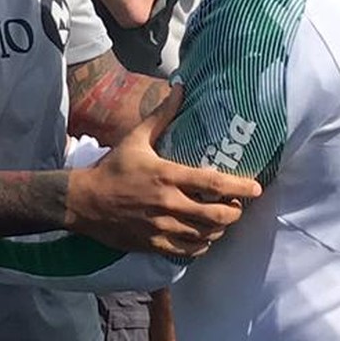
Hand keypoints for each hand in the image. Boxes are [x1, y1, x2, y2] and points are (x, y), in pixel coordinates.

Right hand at [65, 86, 262, 256]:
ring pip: (205, 235)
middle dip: (234, 212)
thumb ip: (162, 116)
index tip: (256, 188)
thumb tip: (180, 88)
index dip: (239, 187)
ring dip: (220, 230)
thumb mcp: (136, 139)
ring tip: (223, 221)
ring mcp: (161, 227)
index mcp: (167, 176)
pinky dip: (201, 246)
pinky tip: (203, 238)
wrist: (83, 202)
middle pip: (216, 215)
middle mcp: (168, 204)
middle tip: (238, 206)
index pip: (212, 183)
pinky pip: (187, 251)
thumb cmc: (112, 168)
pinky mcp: (153, 244)